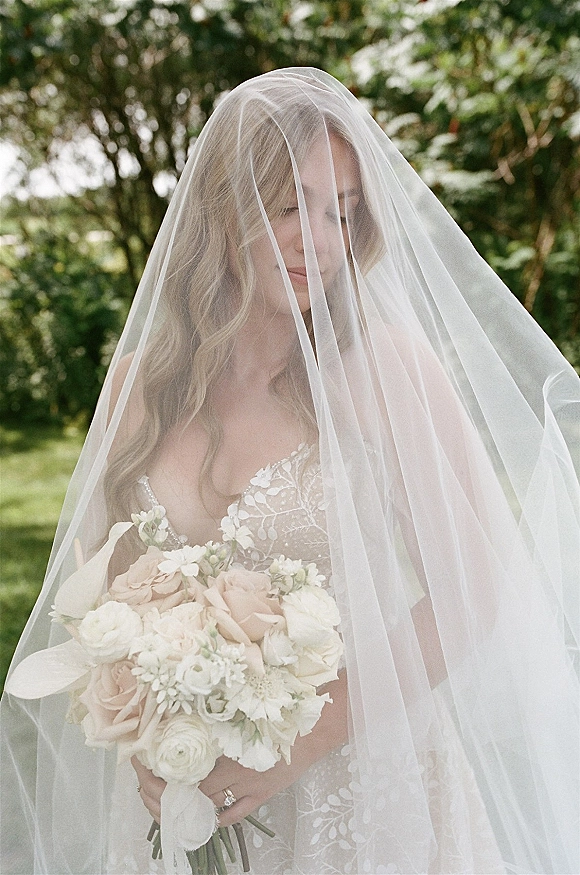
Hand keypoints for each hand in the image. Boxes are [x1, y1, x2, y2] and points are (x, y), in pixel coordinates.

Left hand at [132, 671, 346, 825]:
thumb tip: (178, 700)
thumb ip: (213, 707)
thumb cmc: (279, 704)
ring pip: (204, 810)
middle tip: (144, 785)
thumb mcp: (242, 701)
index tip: (138, 762)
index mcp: (224, 746)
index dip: (153, 773)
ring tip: (163, 800)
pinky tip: (199, 813)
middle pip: (185, 796)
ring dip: (180, 809)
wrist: (317, 722)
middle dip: (158, 795)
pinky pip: (232, 816)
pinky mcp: (262, 796)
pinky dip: (213, 818)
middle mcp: (233, 773)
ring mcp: (247, 788)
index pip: (178, 771)